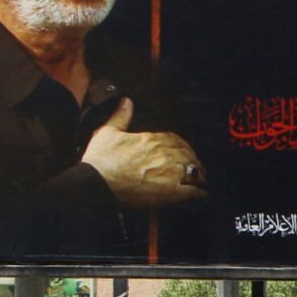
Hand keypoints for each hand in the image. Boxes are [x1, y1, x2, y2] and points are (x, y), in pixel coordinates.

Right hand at [82, 99, 206, 207]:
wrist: (94, 183)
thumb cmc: (99, 161)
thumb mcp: (107, 132)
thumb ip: (120, 116)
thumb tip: (126, 102)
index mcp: (152, 140)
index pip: (176, 140)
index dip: (182, 147)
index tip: (183, 151)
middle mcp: (165, 154)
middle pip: (188, 155)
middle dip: (193, 161)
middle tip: (195, 166)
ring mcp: (169, 173)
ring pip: (194, 171)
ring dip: (199, 175)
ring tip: (201, 180)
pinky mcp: (170, 193)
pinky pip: (193, 191)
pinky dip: (200, 193)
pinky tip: (202, 194)